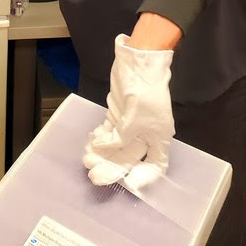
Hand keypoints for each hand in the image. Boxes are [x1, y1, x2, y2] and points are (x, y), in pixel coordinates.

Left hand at [83, 33, 173, 190]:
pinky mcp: (119, 114)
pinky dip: (100, 138)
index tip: (129, 183)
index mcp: (159, 137)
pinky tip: (91, 141)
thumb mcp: (135, 119)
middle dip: (112, 167)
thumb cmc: (144, 91)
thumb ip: (120, 138)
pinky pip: (109, 132)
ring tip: (87, 158)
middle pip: (130, 158)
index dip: (145, 177)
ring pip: (116, 146)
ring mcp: (131, 124)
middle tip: (94, 175)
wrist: (139, 62)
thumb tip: (104, 147)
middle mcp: (146, 134)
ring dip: (102, 153)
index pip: (157, 166)